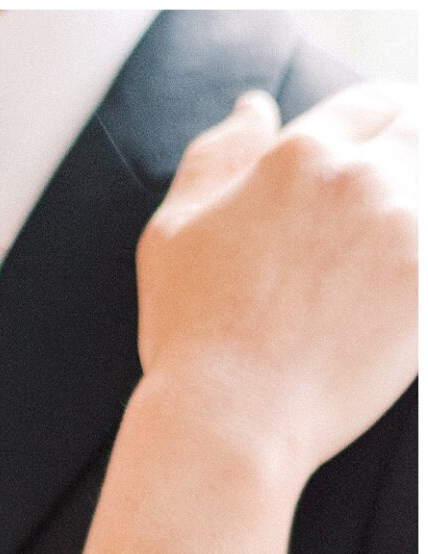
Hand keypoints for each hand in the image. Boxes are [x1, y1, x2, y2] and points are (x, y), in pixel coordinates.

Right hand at [139, 82, 417, 480]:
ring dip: (413, 205)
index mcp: (300, 156)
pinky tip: (401, 292)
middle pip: (419, 126)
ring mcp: (404, 229)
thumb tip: (255, 109)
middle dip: (410, 145)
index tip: (370, 155)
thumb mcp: (173, 234)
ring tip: (388, 247)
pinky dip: (419, 264)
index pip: (368, 105)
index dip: (372, 125)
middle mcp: (361, 179)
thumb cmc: (190, 339)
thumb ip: (217, 158)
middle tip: (390, 194)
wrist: (229, 425)